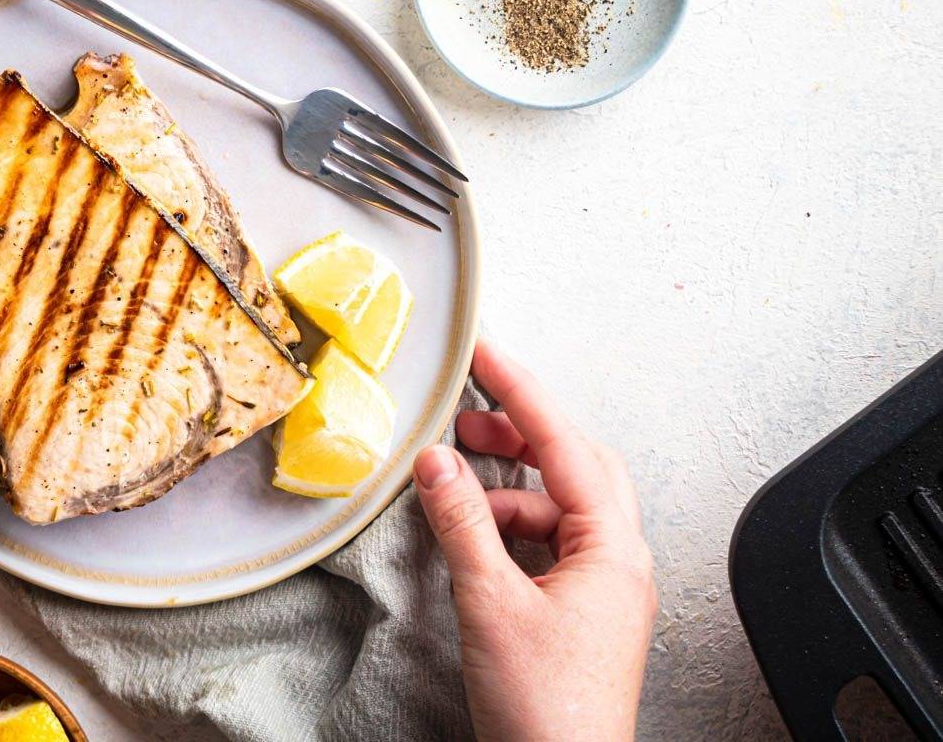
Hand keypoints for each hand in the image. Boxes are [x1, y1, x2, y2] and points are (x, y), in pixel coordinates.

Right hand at [413, 338, 655, 741]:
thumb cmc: (547, 712)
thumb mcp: (490, 602)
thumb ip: (462, 522)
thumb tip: (438, 461)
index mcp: (613, 550)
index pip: (565, 445)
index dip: (520, 391)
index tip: (486, 352)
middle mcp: (619, 562)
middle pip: (576, 467)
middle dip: (521, 434)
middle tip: (468, 413)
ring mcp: (604, 589)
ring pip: (561, 508)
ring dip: (509, 489)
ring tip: (454, 489)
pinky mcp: (583, 613)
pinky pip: (550, 545)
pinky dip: (510, 529)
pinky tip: (474, 537)